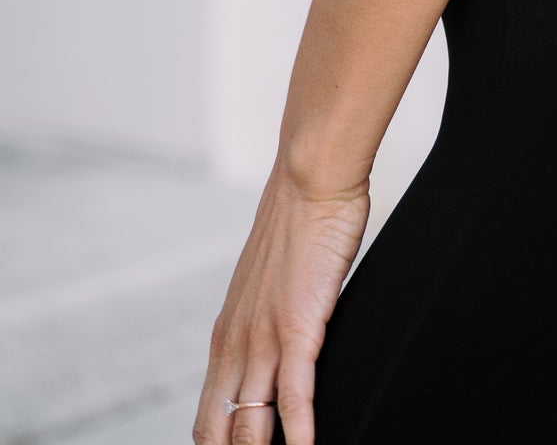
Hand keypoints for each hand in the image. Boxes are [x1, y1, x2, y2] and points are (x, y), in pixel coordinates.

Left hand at [193, 164, 369, 444]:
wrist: (309, 176)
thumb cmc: (299, 222)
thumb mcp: (270, 283)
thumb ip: (268, 320)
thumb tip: (283, 347)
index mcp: (226, 334)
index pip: (208, 418)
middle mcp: (235, 342)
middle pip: (219, 430)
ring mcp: (263, 337)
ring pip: (251, 422)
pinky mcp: (297, 326)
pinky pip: (295, 394)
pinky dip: (299, 430)